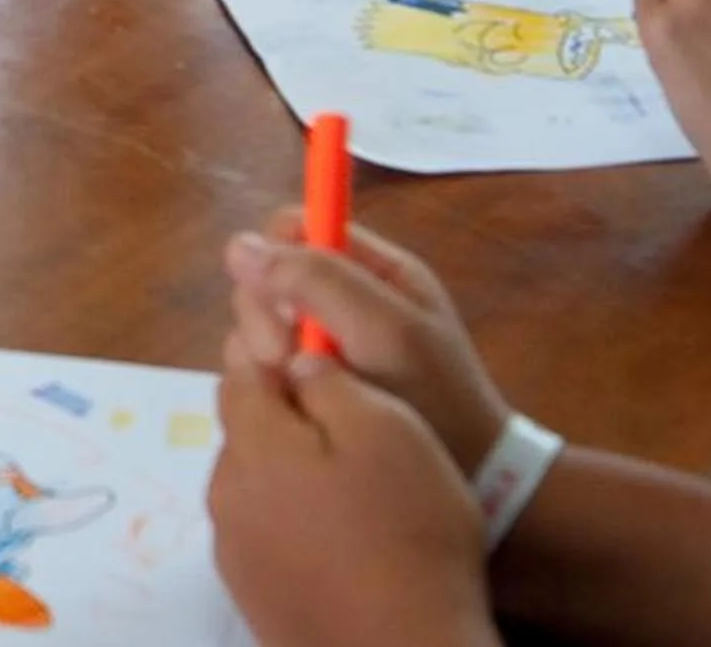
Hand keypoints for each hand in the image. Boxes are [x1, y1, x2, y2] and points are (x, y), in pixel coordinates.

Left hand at [210, 342, 497, 646]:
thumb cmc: (407, 534)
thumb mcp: (389, 432)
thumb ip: (331, 384)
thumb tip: (295, 362)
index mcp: (251, 443)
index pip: (241, 372)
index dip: (280, 356)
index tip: (323, 361)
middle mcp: (224, 492)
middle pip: (246, 432)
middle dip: (287, 421)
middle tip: (354, 438)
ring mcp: (233, 550)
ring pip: (256, 486)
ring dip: (291, 477)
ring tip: (355, 497)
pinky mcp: (252, 594)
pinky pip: (267, 536)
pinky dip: (295, 528)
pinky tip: (341, 545)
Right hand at [225, 210, 510, 472]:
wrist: (471, 481)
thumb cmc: (437, 398)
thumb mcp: (385, 330)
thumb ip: (319, 281)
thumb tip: (239, 245)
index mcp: (372, 269)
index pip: (293, 229)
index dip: (272, 253)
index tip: (275, 299)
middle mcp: (341, 298)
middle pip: (267, 277)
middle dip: (265, 314)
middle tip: (284, 358)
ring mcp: (323, 341)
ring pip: (259, 323)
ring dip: (264, 352)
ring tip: (293, 389)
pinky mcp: (309, 381)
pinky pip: (262, 363)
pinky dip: (267, 380)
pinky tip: (289, 404)